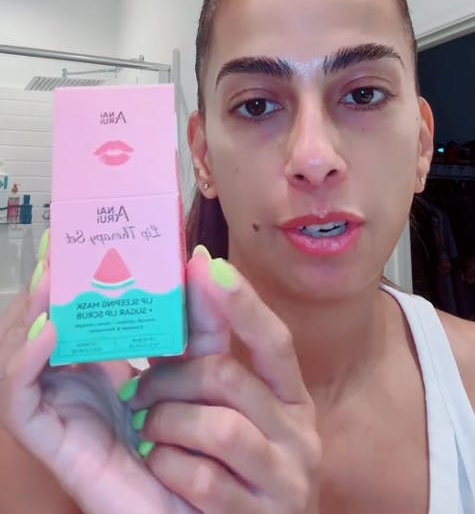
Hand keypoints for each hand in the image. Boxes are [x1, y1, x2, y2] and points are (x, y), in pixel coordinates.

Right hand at [0, 237, 198, 513]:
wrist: (195, 499)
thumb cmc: (195, 429)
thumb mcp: (202, 362)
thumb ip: (204, 317)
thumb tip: (200, 258)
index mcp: (99, 360)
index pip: (71, 310)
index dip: (66, 275)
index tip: (72, 236)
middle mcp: (71, 379)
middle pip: (39, 325)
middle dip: (45, 286)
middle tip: (59, 246)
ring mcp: (56, 408)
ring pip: (21, 354)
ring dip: (32, 311)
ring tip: (52, 276)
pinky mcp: (49, 439)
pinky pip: (21, 397)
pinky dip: (27, 360)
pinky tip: (50, 330)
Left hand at [129, 250, 321, 512]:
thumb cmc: (222, 469)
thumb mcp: (218, 409)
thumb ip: (202, 357)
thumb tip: (189, 277)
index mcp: (290, 399)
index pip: (275, 341)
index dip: (244, 304)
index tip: (210, 265)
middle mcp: (299, 435)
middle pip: (229, 377)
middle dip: (169, 378)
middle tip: (136, 388)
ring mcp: (286, 480)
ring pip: (219, 426)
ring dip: (166, 425)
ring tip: (148, 435)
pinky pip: (205, 478)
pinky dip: (170, 469)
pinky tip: (163, 472)